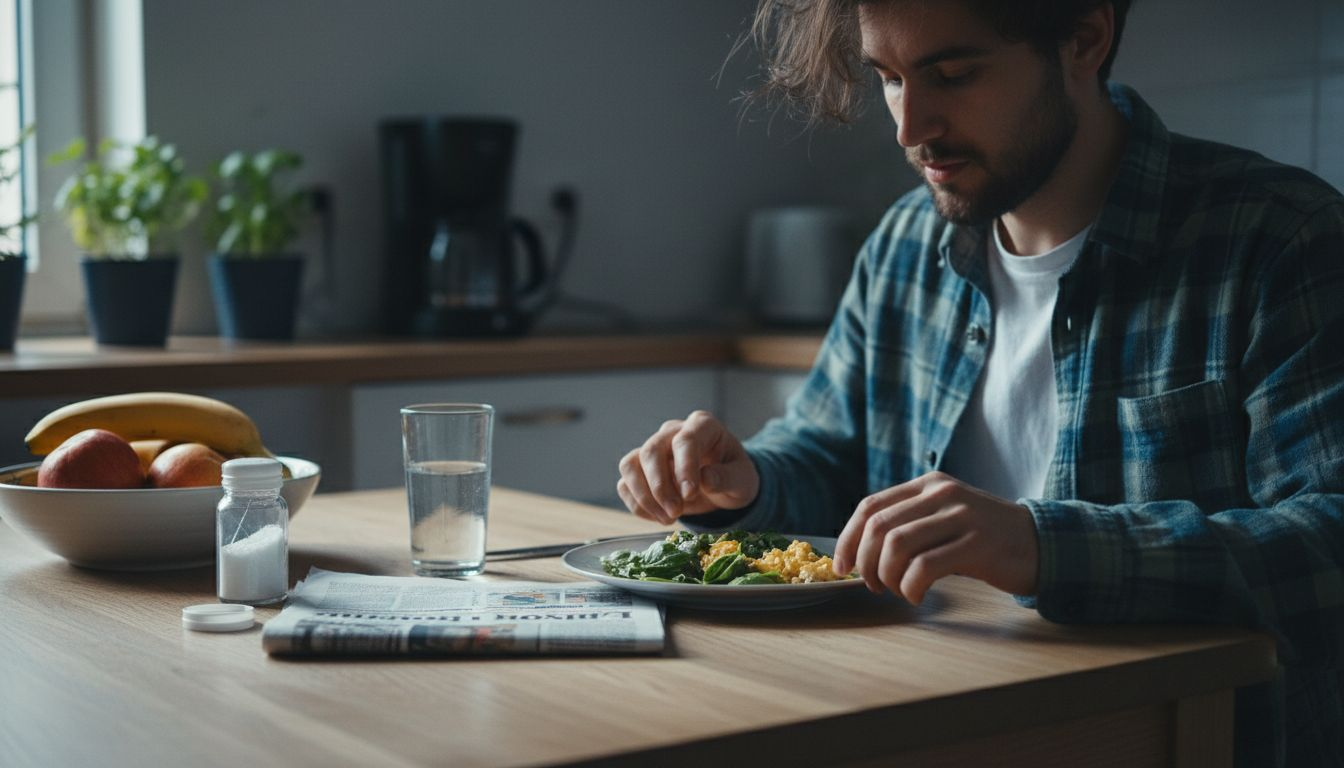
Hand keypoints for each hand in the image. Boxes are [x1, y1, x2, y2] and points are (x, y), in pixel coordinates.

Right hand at [616, 411, 758, 524]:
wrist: (724, 485)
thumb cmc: (734, 476)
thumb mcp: (743, 480)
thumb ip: (727, 478)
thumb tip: (704, 479)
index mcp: (703, 426)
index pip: (685, 440)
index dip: (685, 467)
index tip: (690, 494)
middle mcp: (673, 432)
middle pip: (651, 451)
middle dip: (660, 487)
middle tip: (676, 512)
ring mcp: (654, 449)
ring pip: (630, 465)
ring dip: (644, 497)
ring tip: (668, 518)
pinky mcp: (641, 470)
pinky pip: (625, 484)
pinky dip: (638, 505)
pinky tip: (660, 517)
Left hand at [831, 472, 1037, 603]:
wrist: (1042, 543)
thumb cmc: (984, 539)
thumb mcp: (945, 517)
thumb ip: (910, 523)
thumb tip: (860, 553)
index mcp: (928, 485)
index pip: (870, 507)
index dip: (847, 539)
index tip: (842, 567)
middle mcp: (942, 494)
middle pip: (879, 527)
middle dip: (865, 562)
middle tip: (873, 585)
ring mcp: (961, 516)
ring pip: (897, 545)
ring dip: (887, 576)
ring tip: (897, 590)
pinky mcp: (977, 544)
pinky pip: (925, 567)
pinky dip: (911, 587)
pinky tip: (916, 595)